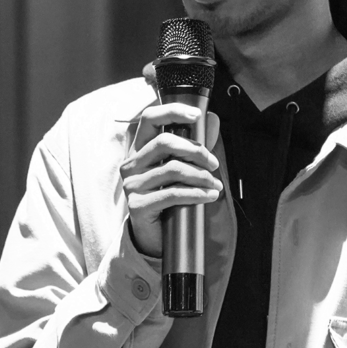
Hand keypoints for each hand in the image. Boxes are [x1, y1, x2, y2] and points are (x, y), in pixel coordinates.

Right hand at [120, 103, 221, 256]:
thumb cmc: (168, 197)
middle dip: (196, 150)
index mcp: (139, 149)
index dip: (173, 112)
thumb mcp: (182, 168)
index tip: (197, 115)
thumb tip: (212, 119)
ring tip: (216, 185)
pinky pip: (172, 193)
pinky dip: (196, 194)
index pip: (150, 119)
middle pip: (165, 142)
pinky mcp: (138, 205)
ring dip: (201, 176)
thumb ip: (195, 145)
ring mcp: (132, 185)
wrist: (155, 235)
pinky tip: (210, 196)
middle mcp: (131, 164)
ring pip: (173, 169)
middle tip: (214, 164)